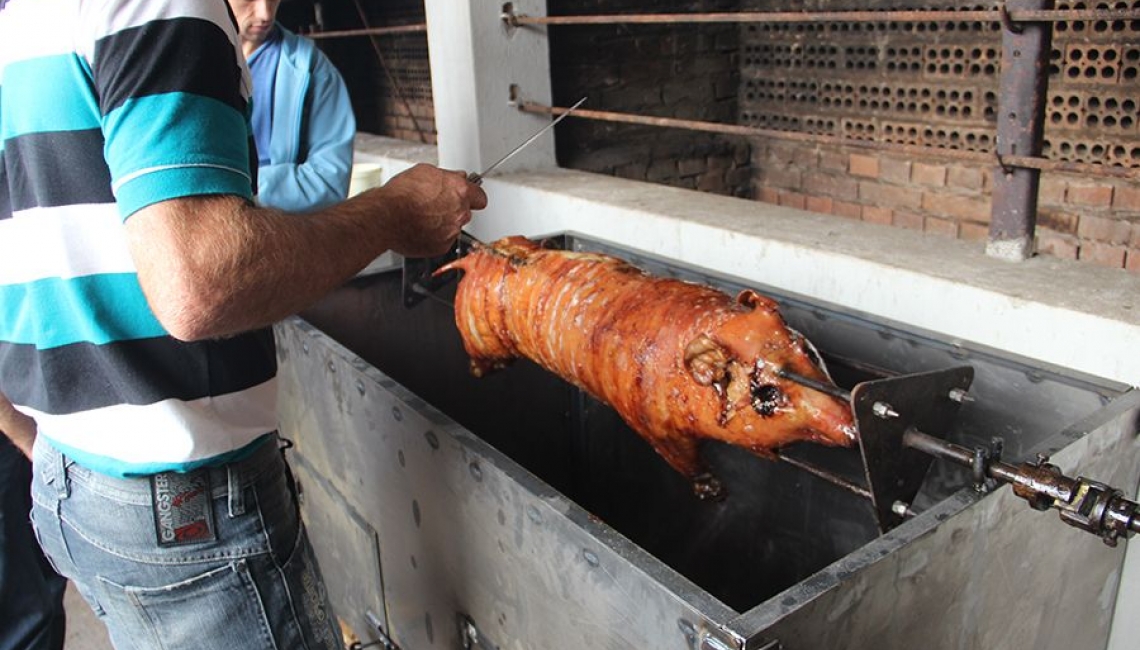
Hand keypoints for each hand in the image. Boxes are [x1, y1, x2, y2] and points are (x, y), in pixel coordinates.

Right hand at [371, 163, 487, 257]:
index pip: (480, 196)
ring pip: (454, 227)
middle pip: (466, 213)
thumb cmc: (401, 194)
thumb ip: (448, 177)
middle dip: (455, 209)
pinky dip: (434, 237)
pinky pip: (443, 241)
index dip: (472, 196)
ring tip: (423, 217)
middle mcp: (459, 212)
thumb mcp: (425, 172)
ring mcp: (452, 231)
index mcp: (459, 191)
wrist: (385, 216)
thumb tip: (457, 177)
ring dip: (443, 223)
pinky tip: (420, 228)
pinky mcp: (441, 247)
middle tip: (436, 206)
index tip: (468, 197)